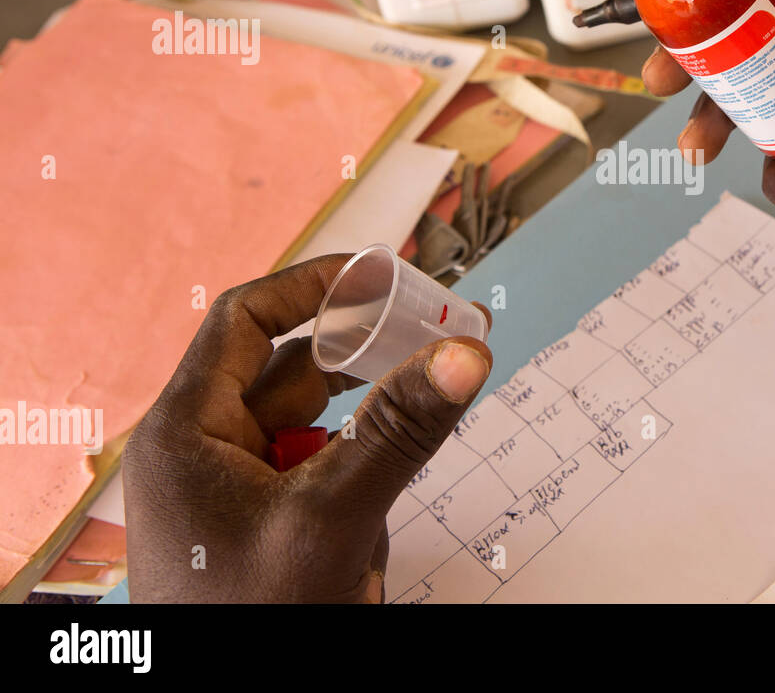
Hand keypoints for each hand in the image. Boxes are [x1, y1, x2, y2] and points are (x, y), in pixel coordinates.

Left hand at [122, 255, 492, 602]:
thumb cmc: (255, 624)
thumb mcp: (332, 519)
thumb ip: (401, 432)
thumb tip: (468, 353)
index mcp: (184, 433)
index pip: (246, 322)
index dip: (314, 286)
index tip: (383, 272)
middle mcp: (202, 452)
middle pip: (289, 368)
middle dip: (364, 351)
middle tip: (436, 329)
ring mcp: (234, 492)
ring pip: (312, 421)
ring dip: (367, 414)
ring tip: (423, 403)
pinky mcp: (264, 525)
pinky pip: (318, 469)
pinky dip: (357, 465)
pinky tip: (384, 489)